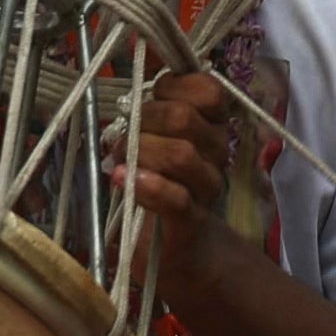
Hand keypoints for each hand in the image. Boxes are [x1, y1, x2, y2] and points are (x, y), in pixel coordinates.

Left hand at [126, 70, 246, 279]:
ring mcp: (206, 185)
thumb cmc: (163, 184)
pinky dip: (149, 187)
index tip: (152, 97)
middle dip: (145, 120)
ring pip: (181, 154)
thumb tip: (131, 89)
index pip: (209, 89)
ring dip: (141, 152)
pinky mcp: (191, 220)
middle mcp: (217, 151)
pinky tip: (125, 180)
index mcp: (213, 126)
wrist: (182, 249)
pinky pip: (176, 198)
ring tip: (118, 161)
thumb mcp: (158, 141)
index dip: (174, 87)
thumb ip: (153, 114)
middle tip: (124, 136)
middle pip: (184, 118)